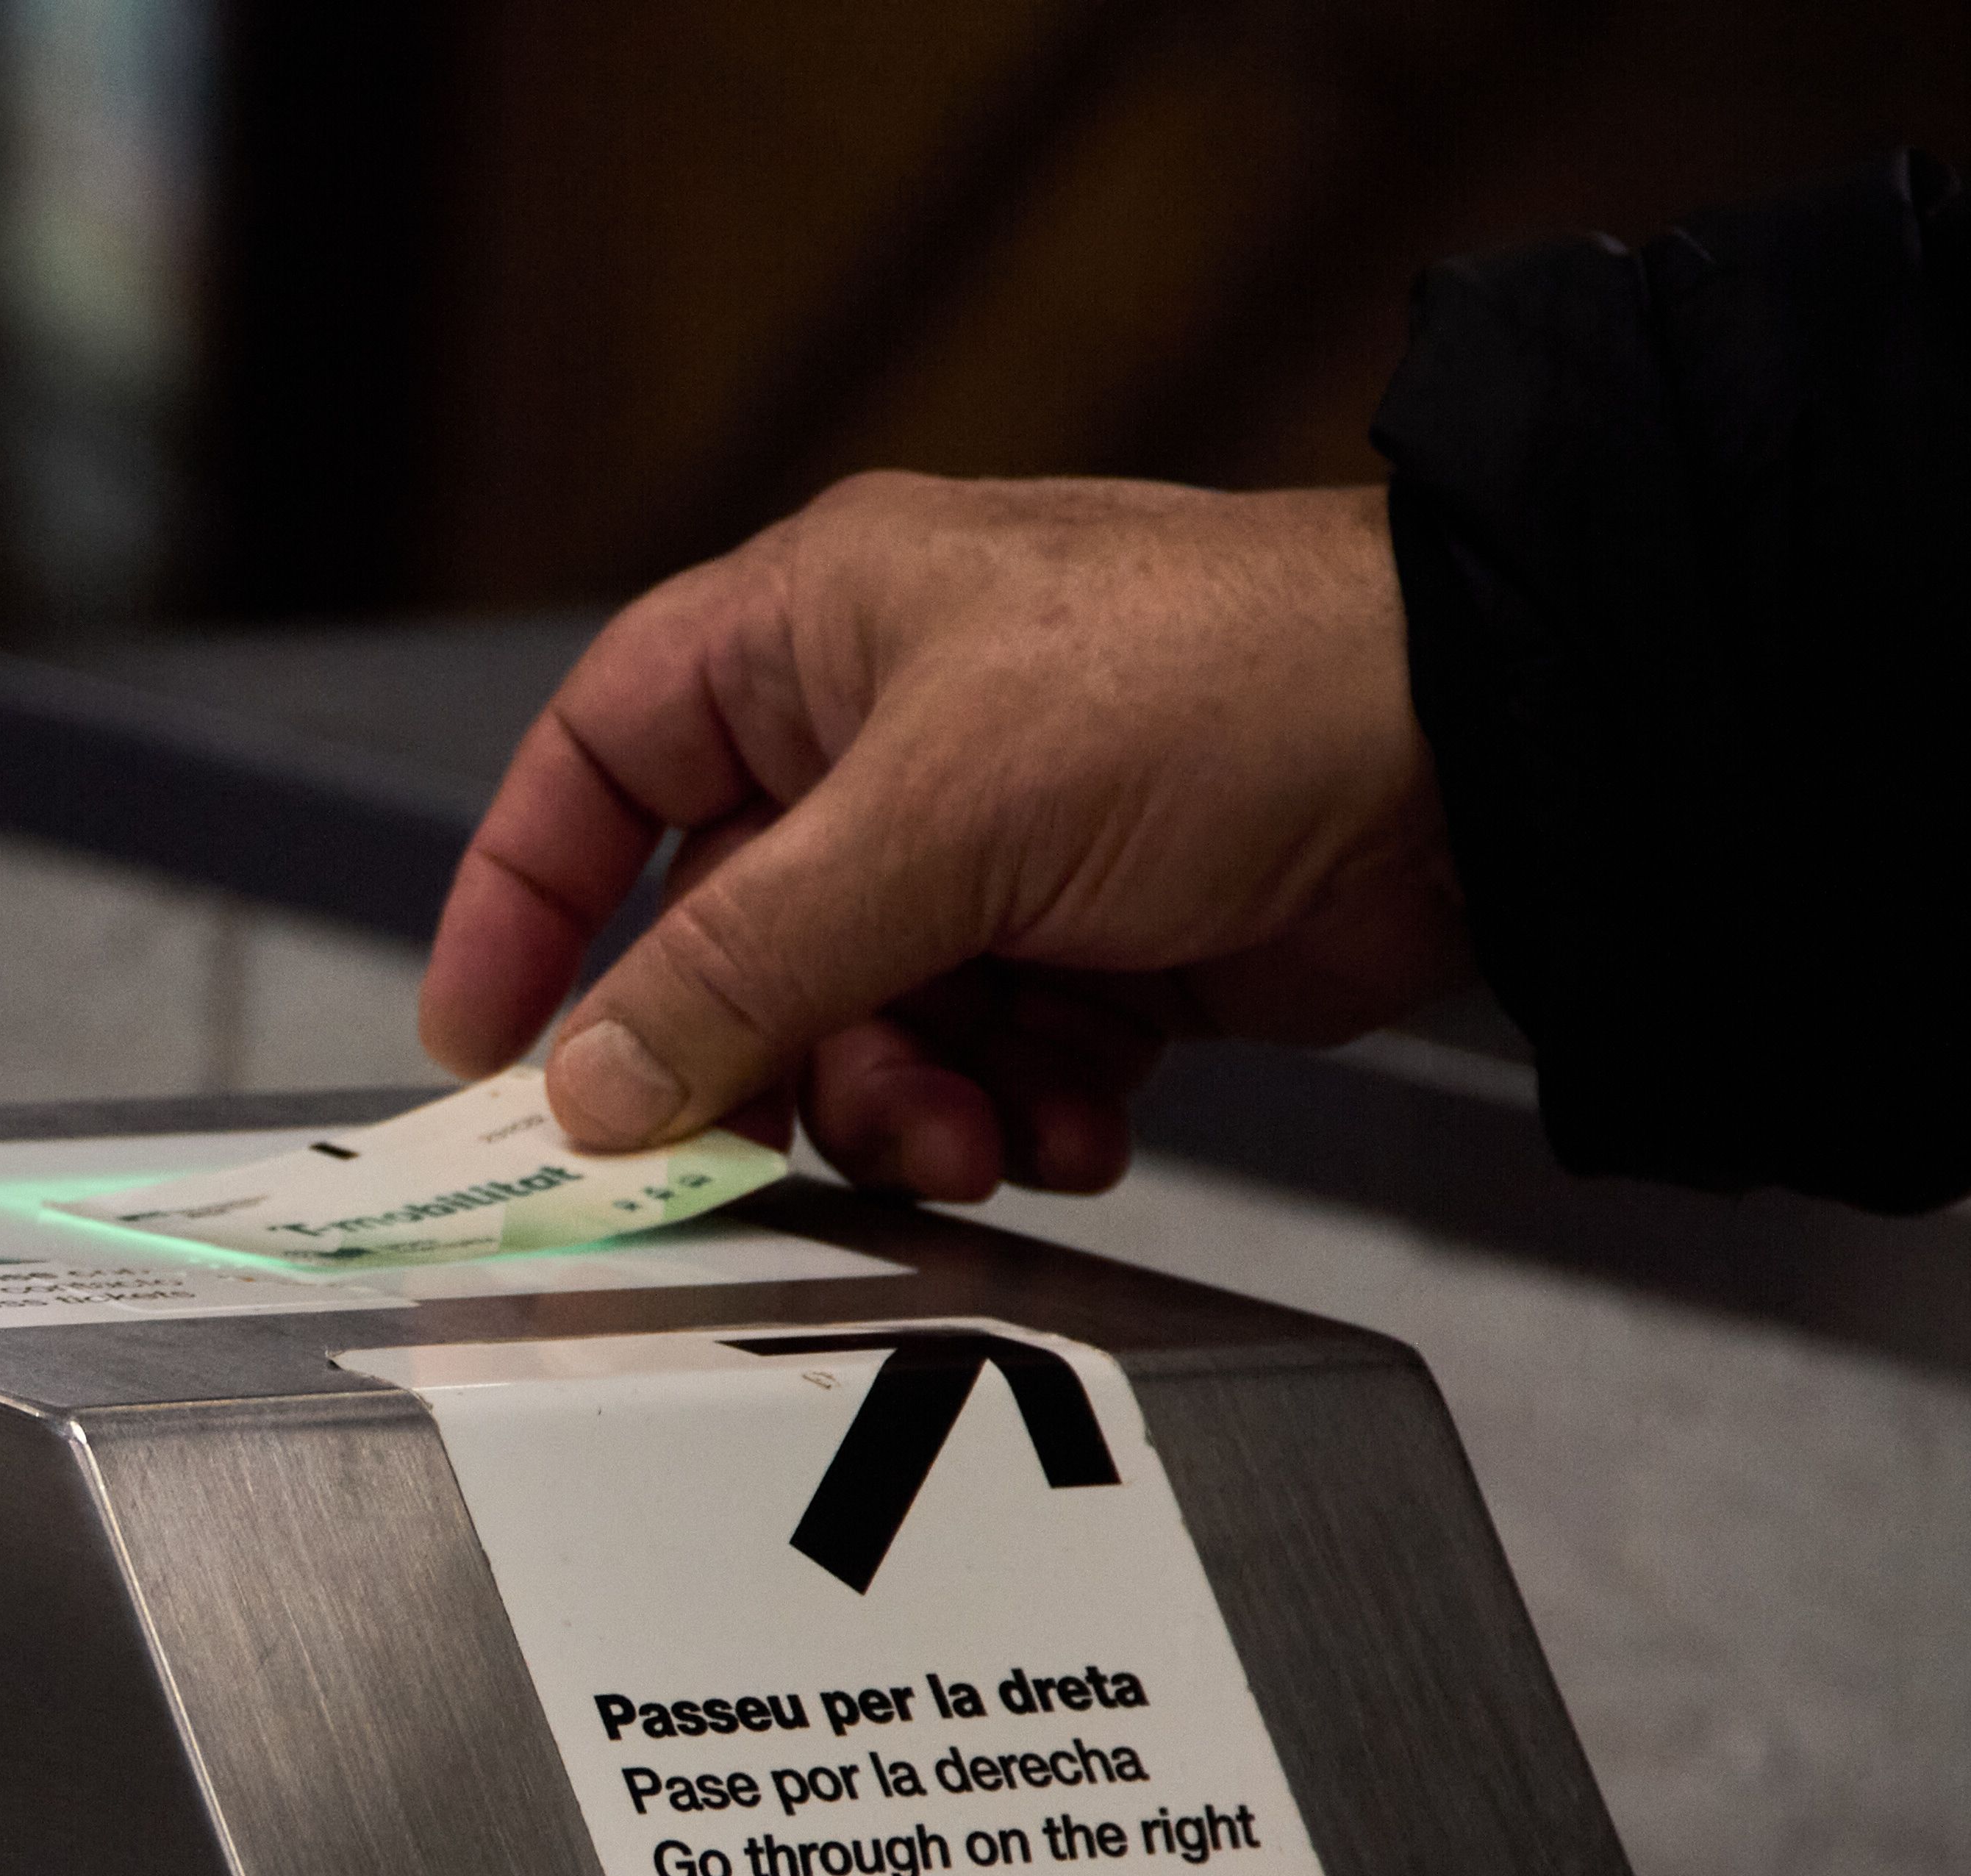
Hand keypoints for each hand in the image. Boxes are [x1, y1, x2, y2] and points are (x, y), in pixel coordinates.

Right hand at [417, 474, 1465, 1198]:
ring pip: (856, 1029)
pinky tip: (1077, 1117)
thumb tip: (594, 1080)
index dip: (526, 894)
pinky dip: (1015, 1114)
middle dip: (767, 1058)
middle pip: (731, 939)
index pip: (601, 759)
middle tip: (776, 1144)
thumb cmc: (1219, 686)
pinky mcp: (1091, 948)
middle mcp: (886, 738)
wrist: (1486, 756)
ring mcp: (990, 847)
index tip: (483, 1036)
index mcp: (814, 636)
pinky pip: (982, 1067)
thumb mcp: (941, 819)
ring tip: (985, 1126)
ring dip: (904, 1107)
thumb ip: (750, 961)